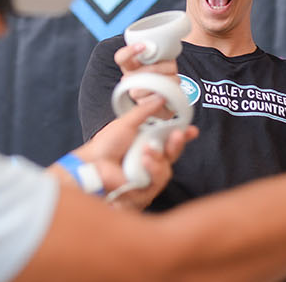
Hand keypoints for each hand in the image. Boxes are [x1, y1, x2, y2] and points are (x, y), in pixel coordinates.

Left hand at [74, 97, 196, 207]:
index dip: (183, 136)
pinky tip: (144, 162)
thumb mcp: (126, 123)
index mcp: (149, 144)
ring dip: (158, 158)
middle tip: (177, 135)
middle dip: (177, 144)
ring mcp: (148, 176)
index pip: (171, 141)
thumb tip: (161, 97)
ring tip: (147, 151)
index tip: (192, 130)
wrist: (93, 162)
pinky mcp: (145, 189)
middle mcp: (151, 160)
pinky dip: (152, 169)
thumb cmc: (106, 144)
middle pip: (173, 154)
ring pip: (167, 169)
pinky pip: (158, 181)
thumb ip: (144, 111)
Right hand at [114, 43, 178, 102]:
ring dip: (170, 79)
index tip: (142, 46)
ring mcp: (135, 93)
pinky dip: (170, 91)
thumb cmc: (162, 74)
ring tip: (172, 79)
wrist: (168, 96)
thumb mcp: (160, 60)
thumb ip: (157, 53)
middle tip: (170, 67)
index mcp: (129, 65)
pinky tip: (170, 90)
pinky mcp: (144, 105)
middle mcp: (128, 79)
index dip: (129, 52)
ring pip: (154, 84)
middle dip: (161, 69)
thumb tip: (161, 49)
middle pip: (143, 72)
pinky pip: (159, 97)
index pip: (121, 57)